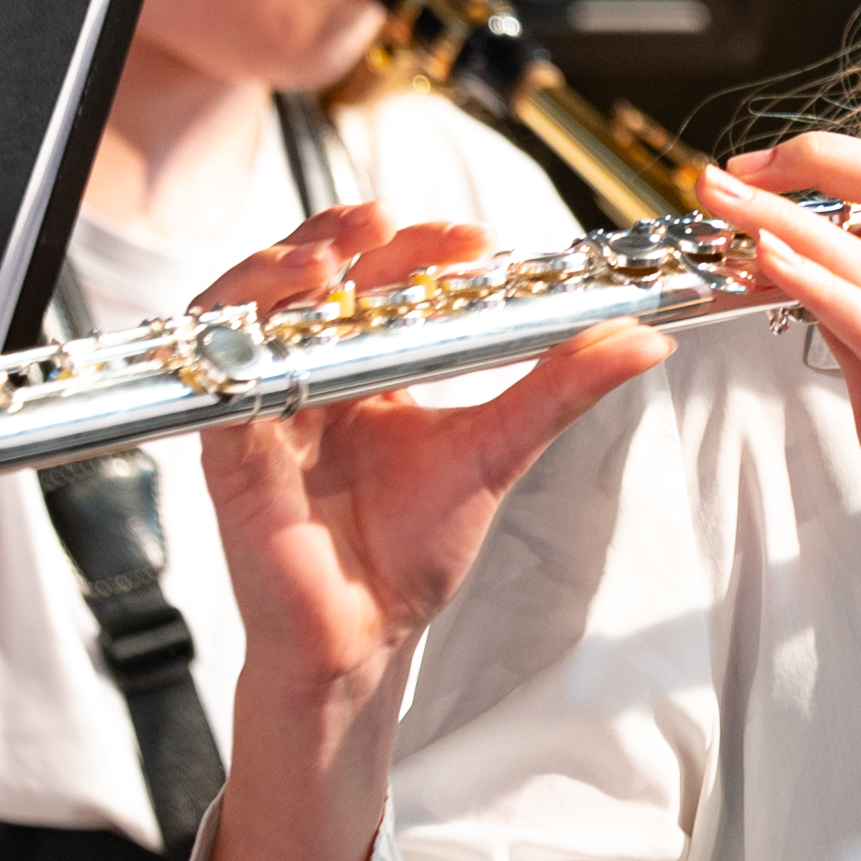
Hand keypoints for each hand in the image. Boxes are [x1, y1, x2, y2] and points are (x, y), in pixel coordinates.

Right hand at [187, 204, 671, 701]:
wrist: (368, 636)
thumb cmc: (417, 547)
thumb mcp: (500, 450)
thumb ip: (562, 388)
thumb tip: (646, 338)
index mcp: (369, 365)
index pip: (386, 276)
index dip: (421, 248)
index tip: (475, 243)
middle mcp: (312, 371)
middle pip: (313, 271)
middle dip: (342, 233)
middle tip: (386, 224)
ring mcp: (265, 403)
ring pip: (246, 305)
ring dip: (277, 268)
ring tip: (325, 259)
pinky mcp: (227, 446)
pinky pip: (213, 378)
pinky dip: (234, 338)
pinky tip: (273, 323)